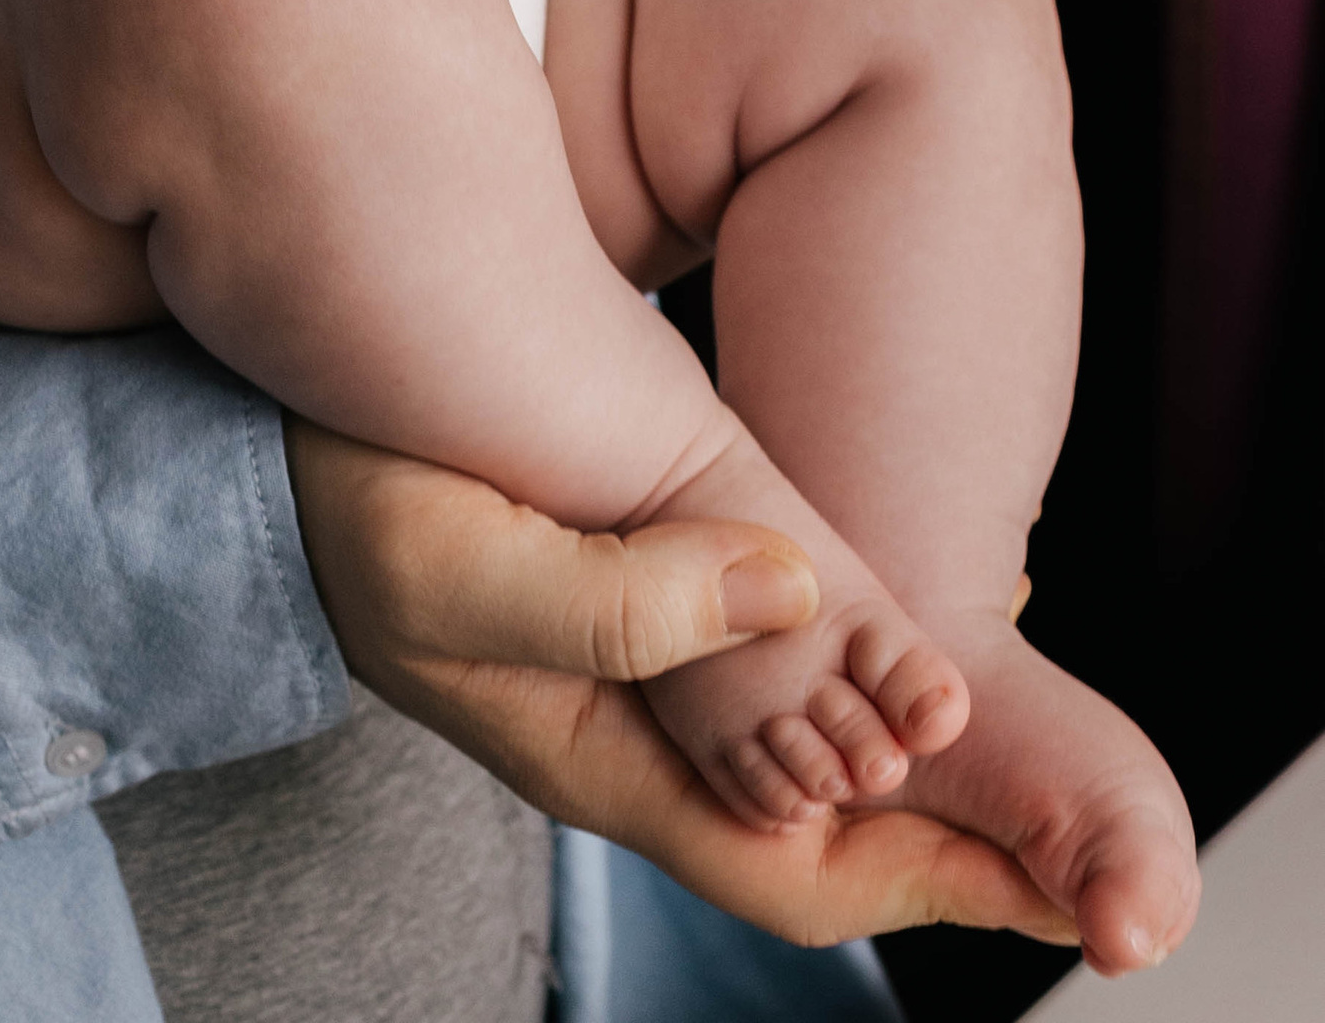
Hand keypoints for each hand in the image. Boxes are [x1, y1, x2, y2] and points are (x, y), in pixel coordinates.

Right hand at [287, 428, 1076, 952]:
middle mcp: (632, 730)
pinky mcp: (621, 589)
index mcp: (598, 757)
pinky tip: (877, 614)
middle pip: (818, 827)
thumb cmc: (342, 511)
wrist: (259, 456)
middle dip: (941, 831)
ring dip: (894, 736)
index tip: (1038, 874)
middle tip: (1072, 828)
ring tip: (997, 719)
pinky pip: (755, 651)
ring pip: (796, 740)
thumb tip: (795, 592)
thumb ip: (617, 595)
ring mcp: (625, 666)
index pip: (797, 869)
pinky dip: (832, 645)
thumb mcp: (460, 560)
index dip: (922, 874)